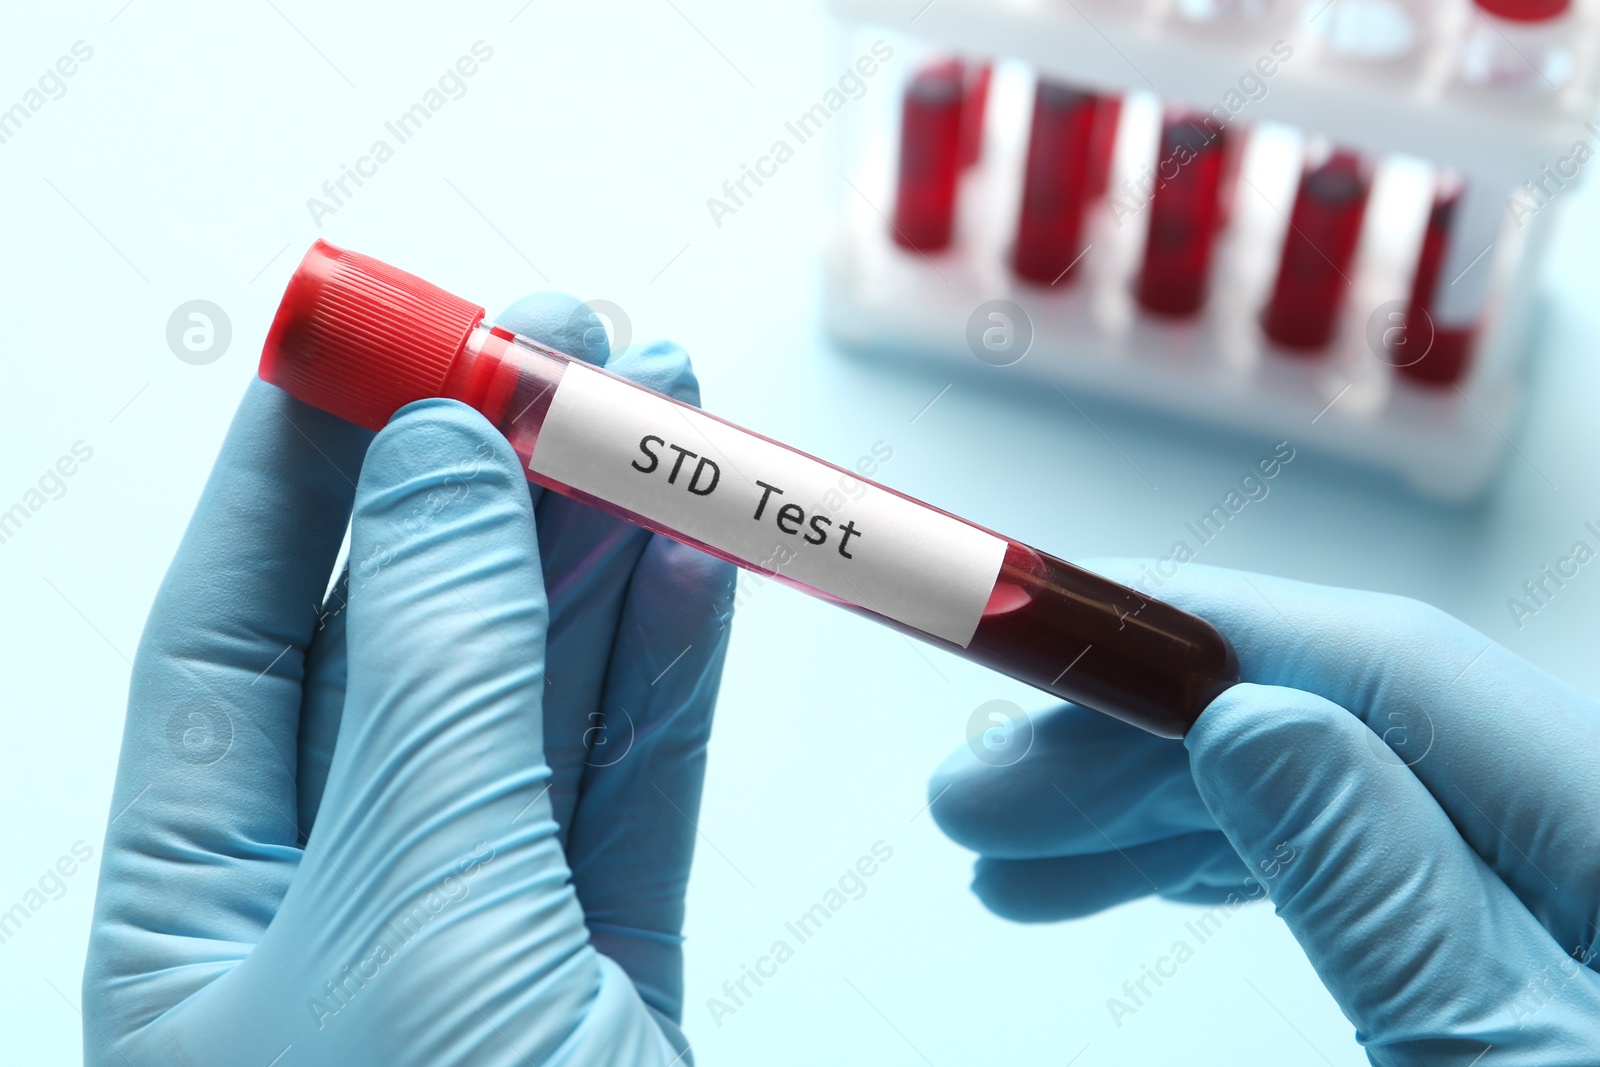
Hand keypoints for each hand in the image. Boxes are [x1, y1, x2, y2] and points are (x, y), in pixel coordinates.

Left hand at [83, 295, 733, 1064]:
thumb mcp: (421, 912)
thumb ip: (440, 680)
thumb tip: (437, 466)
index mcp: (197, 921)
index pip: (229, 636)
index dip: (298, 469)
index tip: (365, 334)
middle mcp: (333, 911)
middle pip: (408, 644)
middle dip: (491, 486)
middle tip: (563, 350)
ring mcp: (485, 934)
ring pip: (540, 700)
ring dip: (606, 554)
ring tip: (656, 420)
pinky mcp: (609, 963)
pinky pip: (633, 781)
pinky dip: (671, 670)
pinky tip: (692, 563)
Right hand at [928, 561, 1599, 1064]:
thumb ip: (1381, 889)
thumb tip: (1247, 721)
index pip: (1385, 664)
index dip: (1184, 631)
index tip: (1025, 648)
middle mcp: (1596, 820)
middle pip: (1340, 716)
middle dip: (1138, 745)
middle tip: (974, 802)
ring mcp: (1566, 875)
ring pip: (1335, 781)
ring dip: (1163, 808)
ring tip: (1019, 860)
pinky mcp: (1530, 929)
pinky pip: (1368, 851)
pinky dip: (1242, 858)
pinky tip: (1146, 875)